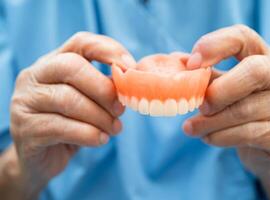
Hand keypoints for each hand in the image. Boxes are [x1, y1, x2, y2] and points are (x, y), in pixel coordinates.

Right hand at [10, 32, 134, 196]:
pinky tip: (100, 139)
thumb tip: (129, 84)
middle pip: (72, 67)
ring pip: (68, 99)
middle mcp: (35, 76)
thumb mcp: (89, 102)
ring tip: (115, 129)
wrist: (42, 158)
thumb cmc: (72, 124)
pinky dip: (88, 134)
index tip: (130, 68)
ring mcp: (26, 101)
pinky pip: (61, 127)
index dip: (109, 50)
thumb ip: (105, 89)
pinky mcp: (25, 128)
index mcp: (54, 63)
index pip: (81, 43)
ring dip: (100, 117)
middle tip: (121, 109)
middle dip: (103, 89)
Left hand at [183, 25, 269, 180]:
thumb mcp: (227, 83)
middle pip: (254, 72)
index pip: (242, 38)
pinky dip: (220, 137)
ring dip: (210, 122)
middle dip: (219, 91)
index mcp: (262, 56)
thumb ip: (205, 75)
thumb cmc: (243, 104)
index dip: (214, 46)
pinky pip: (248, 134)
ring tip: (190, 128)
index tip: (191, 64)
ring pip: (246, 110)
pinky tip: (208, 137)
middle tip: (200, 105)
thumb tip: (176, 63)